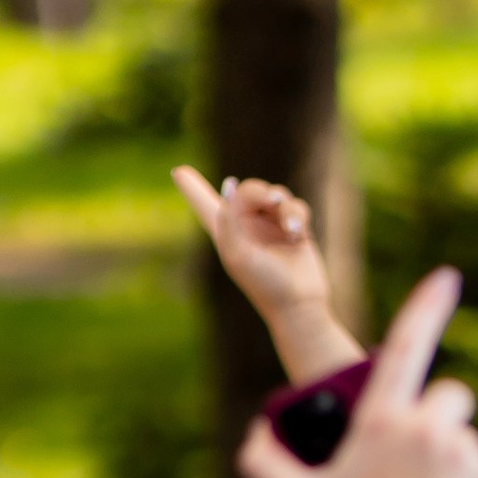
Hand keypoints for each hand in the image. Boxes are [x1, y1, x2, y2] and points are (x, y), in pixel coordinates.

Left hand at [171, 168, 353, 369]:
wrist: (299, 305)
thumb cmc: (265, 284)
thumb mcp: (237, 253)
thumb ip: (229, 217)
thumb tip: (231, 185)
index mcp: (226, 234)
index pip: (205, 207)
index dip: (191, 188)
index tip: (177, 172)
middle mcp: (246, 228)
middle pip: (246, 190)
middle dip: (258, 192)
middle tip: (271, 201)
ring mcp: (271, 227)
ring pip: (275, 194)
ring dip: (284, 207)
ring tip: (290, 229)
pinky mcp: (294, 229)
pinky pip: (295, 206)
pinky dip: (297, 216)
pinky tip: (298, 235)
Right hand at [236, 267, 477, 477]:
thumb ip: (267, 466)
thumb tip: (254, 437)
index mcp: (380, 423)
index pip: (407, 348)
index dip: (428, 307)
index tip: (448, 277)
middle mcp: (424, 428)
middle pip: (447, 396)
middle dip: (435, 420)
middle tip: (416, 468)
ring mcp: (461, 452)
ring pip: (462, 436)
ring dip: (449, 459)